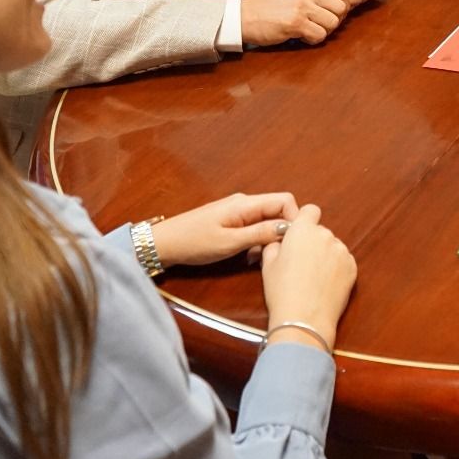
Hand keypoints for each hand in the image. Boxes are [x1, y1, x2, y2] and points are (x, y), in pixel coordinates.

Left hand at [151, 191, 298, 267]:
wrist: (164, 243)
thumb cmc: (194, 242)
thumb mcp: (230, 243)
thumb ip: (260, 234)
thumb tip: (288, 228)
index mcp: (246, 204)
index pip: (285, 201)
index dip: (294, 219)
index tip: (291, 242)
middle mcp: (245, 203)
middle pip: (277, 210)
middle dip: (282, 231)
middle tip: (277, 252)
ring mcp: (238, 211)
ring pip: (267, 220)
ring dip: (268, 238)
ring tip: (259, 257)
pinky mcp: (231, 220)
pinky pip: (254, 226)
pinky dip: (257, 240)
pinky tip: (248, 256)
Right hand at [243, 0, 350, 45]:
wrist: (245, 16)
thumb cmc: (270, 4)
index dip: (341, 3)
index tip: (330, 11)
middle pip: (341, 7)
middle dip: (336, 19)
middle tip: (322, 24)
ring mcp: (301, 7)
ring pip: (333, 22)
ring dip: (324, 30)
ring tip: (311, 30)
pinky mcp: (295, 24)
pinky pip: (319, 35)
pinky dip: (313, 39)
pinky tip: (303, 36)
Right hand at [261, 204, 356, 352]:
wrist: (304, 319)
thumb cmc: (283, 292)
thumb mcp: (268, 264)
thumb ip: (275, 244)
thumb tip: (280, 241)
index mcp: (302, 230)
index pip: (310, 210)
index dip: (304, 221)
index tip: (299, 234)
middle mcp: (325, 235)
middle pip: (320, 232)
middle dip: (312, 243)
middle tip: (301, 264)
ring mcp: (341, 251)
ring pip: (332, 247)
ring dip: (325, 255)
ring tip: (313, 278)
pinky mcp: (352, 267)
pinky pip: (343, 261)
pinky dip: (336, 268)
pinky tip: (324, 284)